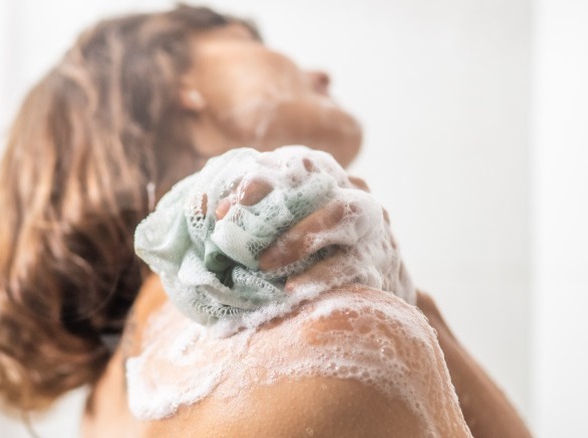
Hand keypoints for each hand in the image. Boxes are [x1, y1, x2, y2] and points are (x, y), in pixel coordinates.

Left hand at [214, 157, 413, 301]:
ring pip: (342, 216)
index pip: (300, 164)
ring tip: (263, 263)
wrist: (378, 275)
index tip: (236, 196)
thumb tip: (209, 212)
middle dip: (279, 199)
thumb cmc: (320, 245)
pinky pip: (349, 267)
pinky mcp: (373, 266)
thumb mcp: (295, 220)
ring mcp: (368, 230)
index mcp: (328, 179)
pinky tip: (291, 290)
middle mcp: (352, 195)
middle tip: (236, 220)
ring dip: (299, 237)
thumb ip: (257, 212)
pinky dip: (319, 277)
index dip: (266, 174)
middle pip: (321, 181)